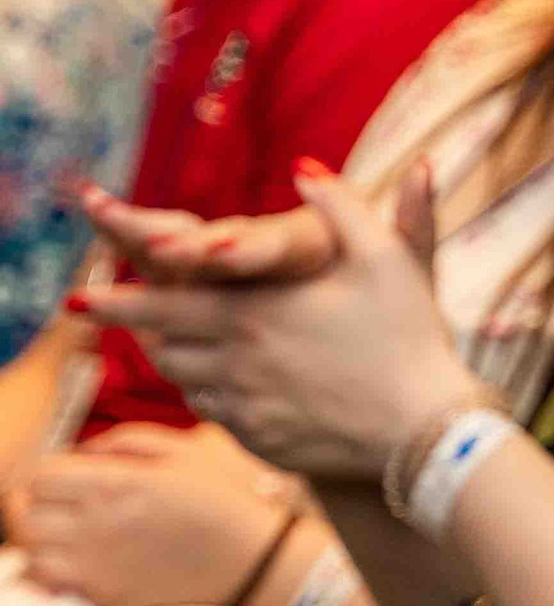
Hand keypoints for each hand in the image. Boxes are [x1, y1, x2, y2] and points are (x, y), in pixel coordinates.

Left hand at [2, 423, 298, 605]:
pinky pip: (49, 587)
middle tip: (57, 505)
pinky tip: (71, 563)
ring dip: (38, 541)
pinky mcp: (106, 598)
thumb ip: (124, 440)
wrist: (256, 560)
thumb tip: (82, 452)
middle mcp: (97, 527)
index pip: (39, 476)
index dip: (45, 474)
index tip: (63, 479)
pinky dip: (48, 575)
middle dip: (33, 505)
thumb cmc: (224, 500)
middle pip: (24, 515)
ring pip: (30, 554)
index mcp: (115, 484)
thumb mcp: (184, 447)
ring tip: (63, 535)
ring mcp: (98, 568)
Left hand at [73, 162, 472, 485]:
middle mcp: (238, 361)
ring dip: (168, 360)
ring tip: (162, 341)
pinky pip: (216, 415)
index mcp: (255, 311)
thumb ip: (342, 204)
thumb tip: (305, 165)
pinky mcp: (262, 440)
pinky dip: (207, 395)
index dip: (114, 301)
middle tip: (92, 313)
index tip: (76, 296)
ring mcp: (247, 406)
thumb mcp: (387, 255)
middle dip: (124, 327)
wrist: (425, 429)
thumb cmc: (410, 336)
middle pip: (158, 346)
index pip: (161, 304)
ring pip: (183, 382)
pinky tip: (221, 382)